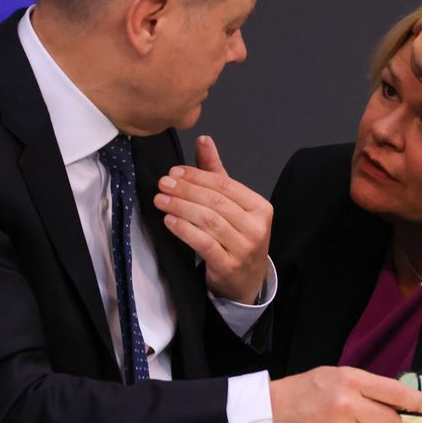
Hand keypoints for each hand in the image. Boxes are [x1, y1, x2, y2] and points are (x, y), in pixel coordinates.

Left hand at [153, 135, 271, 303]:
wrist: (245, 282)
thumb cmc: (237, 239)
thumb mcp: (232, 206)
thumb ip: (217, 173)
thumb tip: (203, 140)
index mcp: (260, 207)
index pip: (225, 185)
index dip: (197, 176)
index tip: (174, 172)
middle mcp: (257, 227)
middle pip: (216, 201)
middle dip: (186, 190)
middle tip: (163, 184)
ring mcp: (245, 248)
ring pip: (209, 220)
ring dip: (181, 207)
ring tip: (160, 200)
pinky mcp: (229, 266)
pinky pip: (203, 242)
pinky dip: (184, 229)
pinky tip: (169, 220)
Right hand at [268, 366, 421, 422]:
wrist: (275, 408)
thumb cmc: (305, 389)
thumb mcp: (335, 375)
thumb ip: (364, 385)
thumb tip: (394, 399)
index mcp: (350, 379)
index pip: (393, 391)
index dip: (414, 400)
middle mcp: (348, 402)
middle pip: (391, 419)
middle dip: (393, 421)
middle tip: (385, 418)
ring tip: (358, 422)